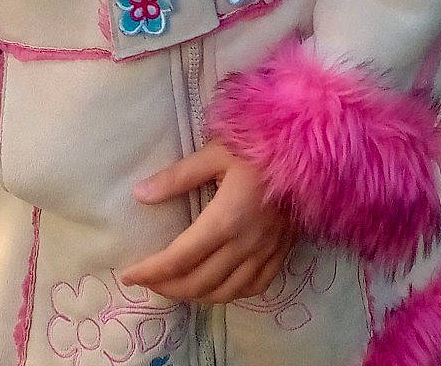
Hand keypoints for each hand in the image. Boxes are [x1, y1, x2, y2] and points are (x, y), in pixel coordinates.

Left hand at [119, 141, 296, 304]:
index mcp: (225, 219)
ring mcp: (266, 252)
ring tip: (175, 287)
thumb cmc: (260, 144)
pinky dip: (230, 294)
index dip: (150, 271)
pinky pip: (254, 287)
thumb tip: (139, 194)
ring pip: (224, 292)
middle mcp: (245, 244)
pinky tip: (217, 287)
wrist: (312, 147)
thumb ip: (178, 176)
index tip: (128, 274)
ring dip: (194, 296)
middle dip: (166, 288)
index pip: (178, 259)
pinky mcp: (281, 252)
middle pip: (197, 282)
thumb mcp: (216, 151)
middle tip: (146, 281)